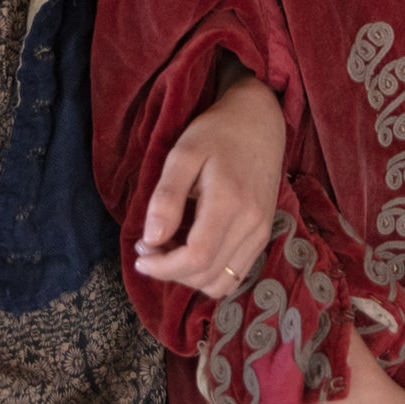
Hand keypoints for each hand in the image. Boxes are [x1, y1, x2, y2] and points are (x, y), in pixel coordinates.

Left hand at [134, 65, 286, 292]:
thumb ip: (167, 196)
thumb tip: (152, 239)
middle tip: (148, 248)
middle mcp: (251, 224)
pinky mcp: (263, 234)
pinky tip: (192, 248)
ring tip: (169, 249)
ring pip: (222, 282)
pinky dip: (209, 272)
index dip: (163, 267)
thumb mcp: (183, 153)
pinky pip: (235, 273)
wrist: (260, 121)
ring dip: (190, 277)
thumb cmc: (217, 132)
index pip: (196, 257)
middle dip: (170, 271)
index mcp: (229, 202)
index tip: (141, 254)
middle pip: (207, 275)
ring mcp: (261, 232)